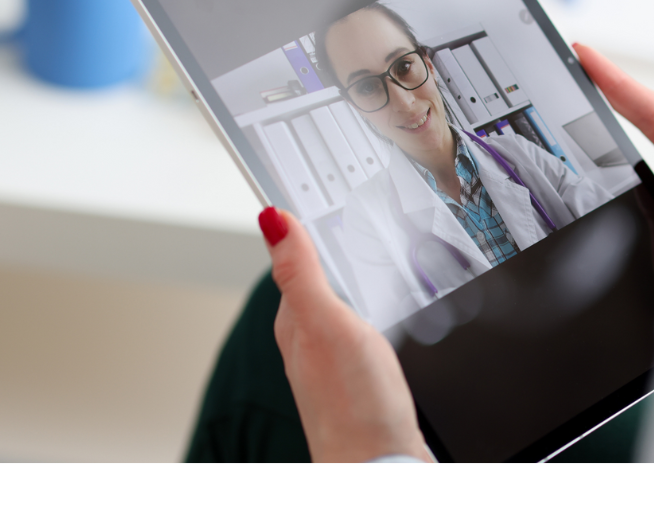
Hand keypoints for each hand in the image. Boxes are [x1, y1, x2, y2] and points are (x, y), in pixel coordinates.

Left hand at [259, 207, 430, 462]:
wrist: (382, 466)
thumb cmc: (354, 407)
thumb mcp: (328, 324)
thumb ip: (302, 272)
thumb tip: (271, 218)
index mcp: (295, 321)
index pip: (293, 259)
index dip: (299, 223)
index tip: (298, 188)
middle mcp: (310, 339)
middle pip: (315, 279)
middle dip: (324, 244)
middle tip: (331, 205)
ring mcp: (335, 359)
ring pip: (338, 302)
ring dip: (346, 275)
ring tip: (354, 243)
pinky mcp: (361, 376)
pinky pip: (359, 326)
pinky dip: (366, 306)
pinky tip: (379, 305)